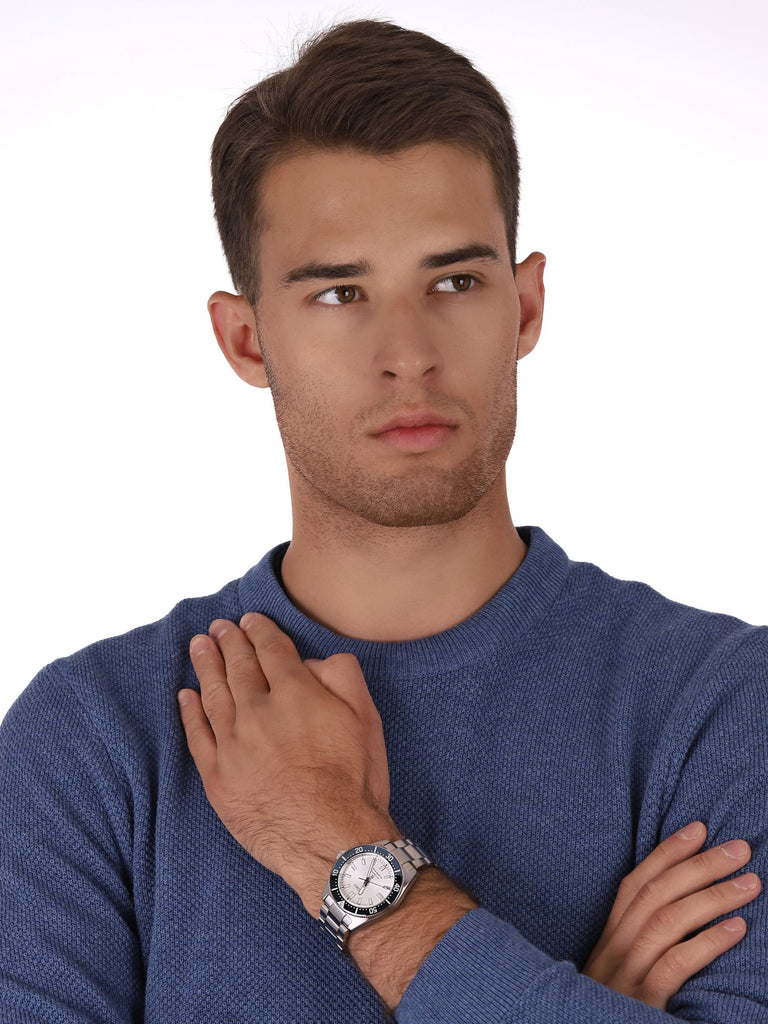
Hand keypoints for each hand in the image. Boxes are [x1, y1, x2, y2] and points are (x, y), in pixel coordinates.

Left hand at [178, 613, 396, 912]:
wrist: (331, 841)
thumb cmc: (355, 781)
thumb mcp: (367, 717)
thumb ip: (341, 676)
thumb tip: (313, 660)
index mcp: (295, 692)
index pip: (271, 650)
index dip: (259, 630)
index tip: (249, 619)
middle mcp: (258, 712)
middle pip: (238, 666)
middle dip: (228, 641)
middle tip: (219, 626)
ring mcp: (233, 744)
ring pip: (214, 694)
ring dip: (205, 666)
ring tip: (199, 645)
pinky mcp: (218, 777)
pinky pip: (197, 735)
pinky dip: (189, 712)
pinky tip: (185, 696)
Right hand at [583, 822, 760, 1007]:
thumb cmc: (607, 1013)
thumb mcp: (616, 977)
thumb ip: (638, 945)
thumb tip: (680, 909)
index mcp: (607, 940)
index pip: (635, 884)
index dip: (667, 852)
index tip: (699, 827)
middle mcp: (612, 951)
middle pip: (655, 895)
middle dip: (699, 866)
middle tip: (739, 849)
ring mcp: (624, 977)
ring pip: (667, 921)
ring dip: (712, 896)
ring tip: (750, 883)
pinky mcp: (640, 1005)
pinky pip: (675, 964)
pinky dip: (707, 942)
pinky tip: (737, 929)